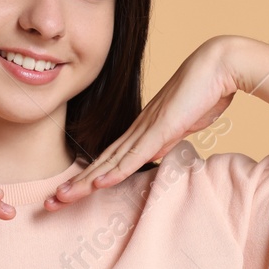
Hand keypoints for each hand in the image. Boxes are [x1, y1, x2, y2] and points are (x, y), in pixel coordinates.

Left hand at [45, 36, 240, 209]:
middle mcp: (139, 130)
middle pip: (101, 164)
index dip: (89, 178)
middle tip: (51, 203)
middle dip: (76, 185)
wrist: (218, 66)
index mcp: (143, 130)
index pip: (110, 160)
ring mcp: (148, 130)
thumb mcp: (186, 122)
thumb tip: (166, 143)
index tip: (71, 193)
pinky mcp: (161, 130)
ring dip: (84, 183)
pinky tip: (98, 184)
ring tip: (59, 199)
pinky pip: (134, 156)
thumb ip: (173, 134)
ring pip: (110, 163)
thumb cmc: (206, 91)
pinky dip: (115, 172)